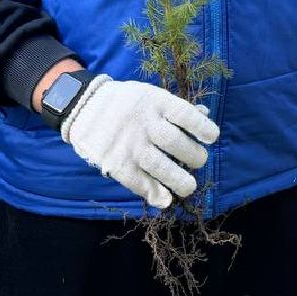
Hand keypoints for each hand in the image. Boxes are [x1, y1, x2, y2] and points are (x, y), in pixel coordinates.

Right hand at [61, 76, 219, 208]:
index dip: (202, 127)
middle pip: (174, 142)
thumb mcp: (150, 95)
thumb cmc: (126, 102)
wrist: (84, 107)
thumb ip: (175, 107)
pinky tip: (165, 200)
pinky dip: (153, 193)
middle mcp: (144, 123)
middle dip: (193, 155)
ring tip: (189, 187)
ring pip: (159, 165)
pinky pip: (137, 181)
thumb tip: (205, 113)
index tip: (212, 137)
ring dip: (178, 180)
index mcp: (155, 101)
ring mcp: (130, 144)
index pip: (184, 114)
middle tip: (199, 161)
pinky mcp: (116, 163)